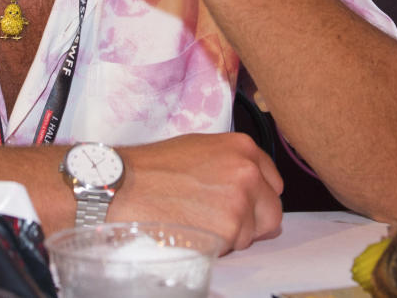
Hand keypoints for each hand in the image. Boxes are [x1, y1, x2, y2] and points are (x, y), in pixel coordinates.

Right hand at [112, 132, 282, 251]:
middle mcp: (248, 172)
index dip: (256, 197)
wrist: (123, 185)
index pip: (273, 183)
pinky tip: (194, 230)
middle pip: (271, 212)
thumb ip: (231, 163)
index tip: (240, 202)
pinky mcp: (229, 229)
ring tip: (198, 221)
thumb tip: (251, 186)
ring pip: (253, 234)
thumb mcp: (199, 148)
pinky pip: (235, 248)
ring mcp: (241, 201)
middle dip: (251, 221)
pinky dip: (218, 246)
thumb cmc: (152, 167)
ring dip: (231, 235)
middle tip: (218, 219)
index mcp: (243, 148)